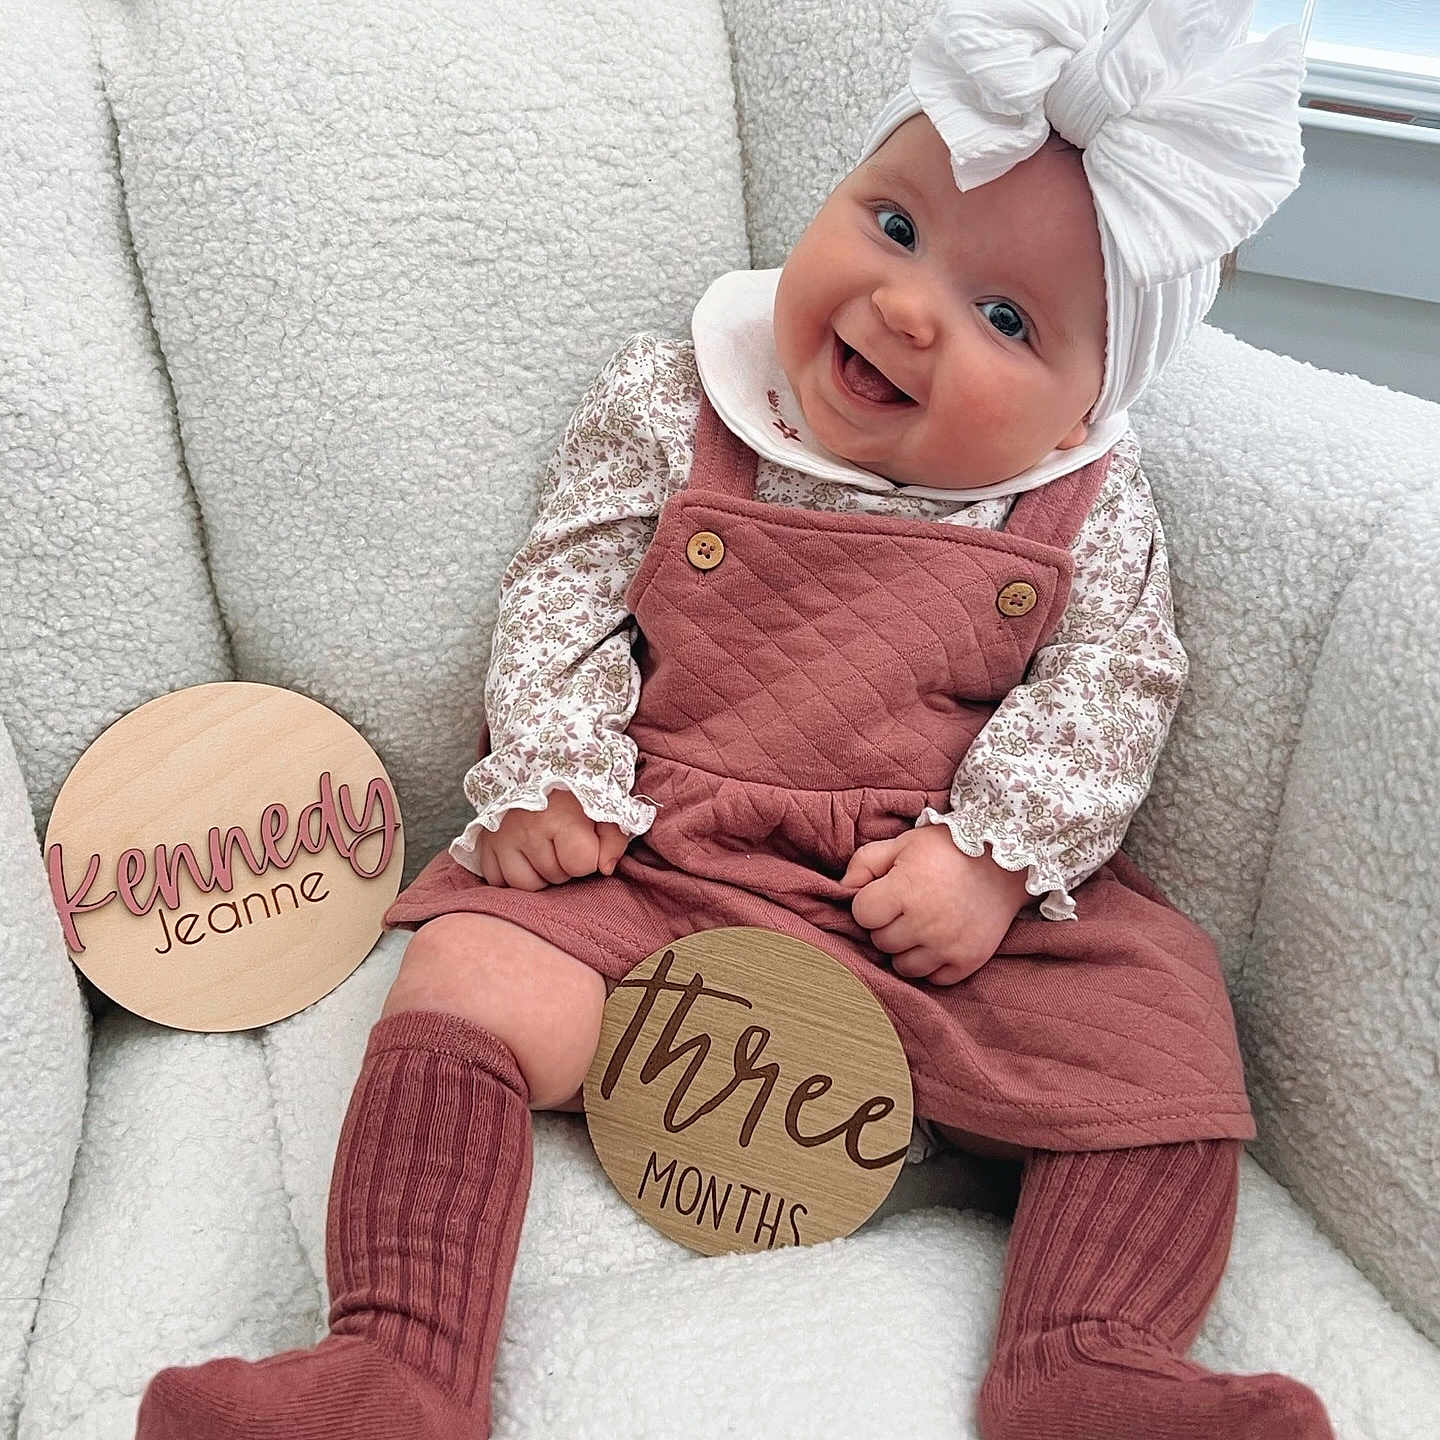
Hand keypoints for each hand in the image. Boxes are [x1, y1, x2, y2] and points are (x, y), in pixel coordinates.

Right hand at [473, 787, 629, 889]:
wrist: (534, 764)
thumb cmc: (572, 789)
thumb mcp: (604, 805)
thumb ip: (614, 838)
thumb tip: (606, 869)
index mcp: (561, 818)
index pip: (582, 864)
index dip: (589, 857)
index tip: (586, 840)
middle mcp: (528, 830)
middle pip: (556, 876)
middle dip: (565, 865)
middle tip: (564, 843)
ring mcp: (503, 838)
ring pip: (525, 884)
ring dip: (539, 875)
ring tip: (545, 853)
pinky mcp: (485, 843)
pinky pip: (497, 879)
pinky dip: (511, 874)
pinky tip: (523, 857)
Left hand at [841, 826, 1032, 985]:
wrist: (1007, 863)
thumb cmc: (949, 849)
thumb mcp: (903, 843)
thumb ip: (865, 863)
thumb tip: (842, 888)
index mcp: (906, 891)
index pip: (862, 914)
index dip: (870, 903)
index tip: (886, 892)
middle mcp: (926, 923)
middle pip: (880, 941)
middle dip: (887, 925)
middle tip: (907, 907)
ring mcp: (948, 946)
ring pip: (903, 966)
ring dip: (906, 949)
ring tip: (922, 925)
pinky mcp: (968, 961)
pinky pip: (933, 979)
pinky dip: (932, 964)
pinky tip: (939, 940)